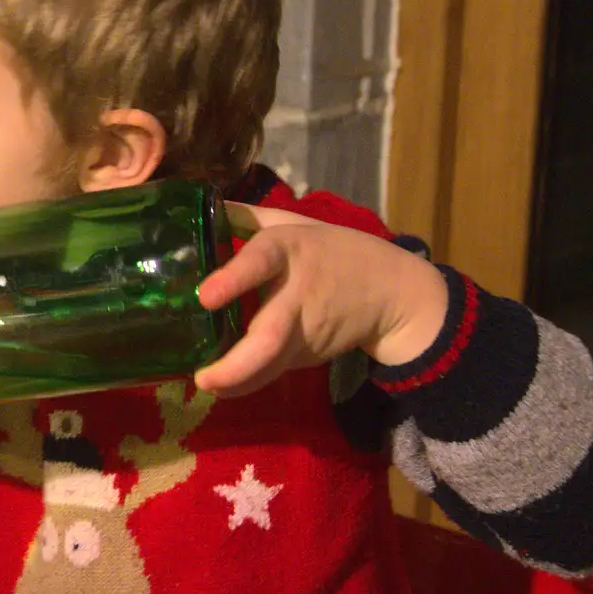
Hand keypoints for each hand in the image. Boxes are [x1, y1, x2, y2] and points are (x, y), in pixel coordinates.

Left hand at [193, 203, 448, 397]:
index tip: (205, 296)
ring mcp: (305, 330)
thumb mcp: (294, 223)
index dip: (233, 279)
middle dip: (238, 363)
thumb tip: (200, 205)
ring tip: (207, 386)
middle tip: (202, 378)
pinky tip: (222, 387)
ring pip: (272, 363)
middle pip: (271, 334)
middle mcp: (296, 293)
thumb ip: (247, 216)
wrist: (392, 292)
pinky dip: (248, 383)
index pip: (261, 260)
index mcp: (288, 250)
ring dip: (239, 381)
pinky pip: (273, 370)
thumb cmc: (332, 251)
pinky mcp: (308, 353)